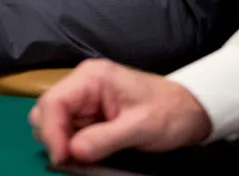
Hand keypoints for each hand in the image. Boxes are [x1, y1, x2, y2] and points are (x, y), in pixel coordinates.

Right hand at [29, 59, 212, 165]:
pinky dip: (72, 146)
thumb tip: (72, 152)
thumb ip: (104, 139)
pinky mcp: (89, 114)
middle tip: (73, 161)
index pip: (54, 101)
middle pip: (46, 110)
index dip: (52, 131)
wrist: (192, 111)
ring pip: (53, 122)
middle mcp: (82, 85)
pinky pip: (68, 131)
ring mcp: (84, 100)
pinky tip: (88, 154)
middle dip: (54, 137)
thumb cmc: (169, 112)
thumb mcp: (140, 127)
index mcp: (91, 78)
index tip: (62, 158)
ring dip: (62, 142)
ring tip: (84, 158)